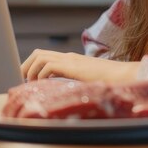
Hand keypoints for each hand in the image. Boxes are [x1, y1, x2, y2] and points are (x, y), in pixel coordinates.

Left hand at [20, 50, 140, 83]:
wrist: (123, 75)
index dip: (32, 66)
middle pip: (38, 53)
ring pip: (39, 56)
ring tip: (31, 84)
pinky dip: (40, 75)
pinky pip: (48, 65)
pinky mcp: (72, 66)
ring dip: (31, 70)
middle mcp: (68, 57)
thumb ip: (75, 82)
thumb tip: (65, 94)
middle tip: (24, 81)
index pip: (44, 55)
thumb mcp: (87, 81)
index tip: (28, 80)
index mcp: (70, 60)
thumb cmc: (109, 81)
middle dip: (26, 66)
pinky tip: (43, 85)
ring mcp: (70, 60)